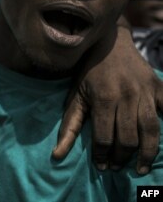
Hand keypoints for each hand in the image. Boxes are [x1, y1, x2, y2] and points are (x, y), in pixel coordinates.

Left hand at [53, 25, 162, 173]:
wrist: (109, 42)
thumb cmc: (88, 72)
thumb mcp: (75, 96)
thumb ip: (68, 127)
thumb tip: (56, 155)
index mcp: (103, 99)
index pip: (105, 138)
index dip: (103, 156)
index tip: (101, 166)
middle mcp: (127, 96)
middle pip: (129, 138)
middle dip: (122, 158)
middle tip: (118, 168)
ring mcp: (145, 91)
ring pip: (151, 130)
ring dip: (147, 153)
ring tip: (141, 168)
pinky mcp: (159, 87)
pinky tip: (160, 143)